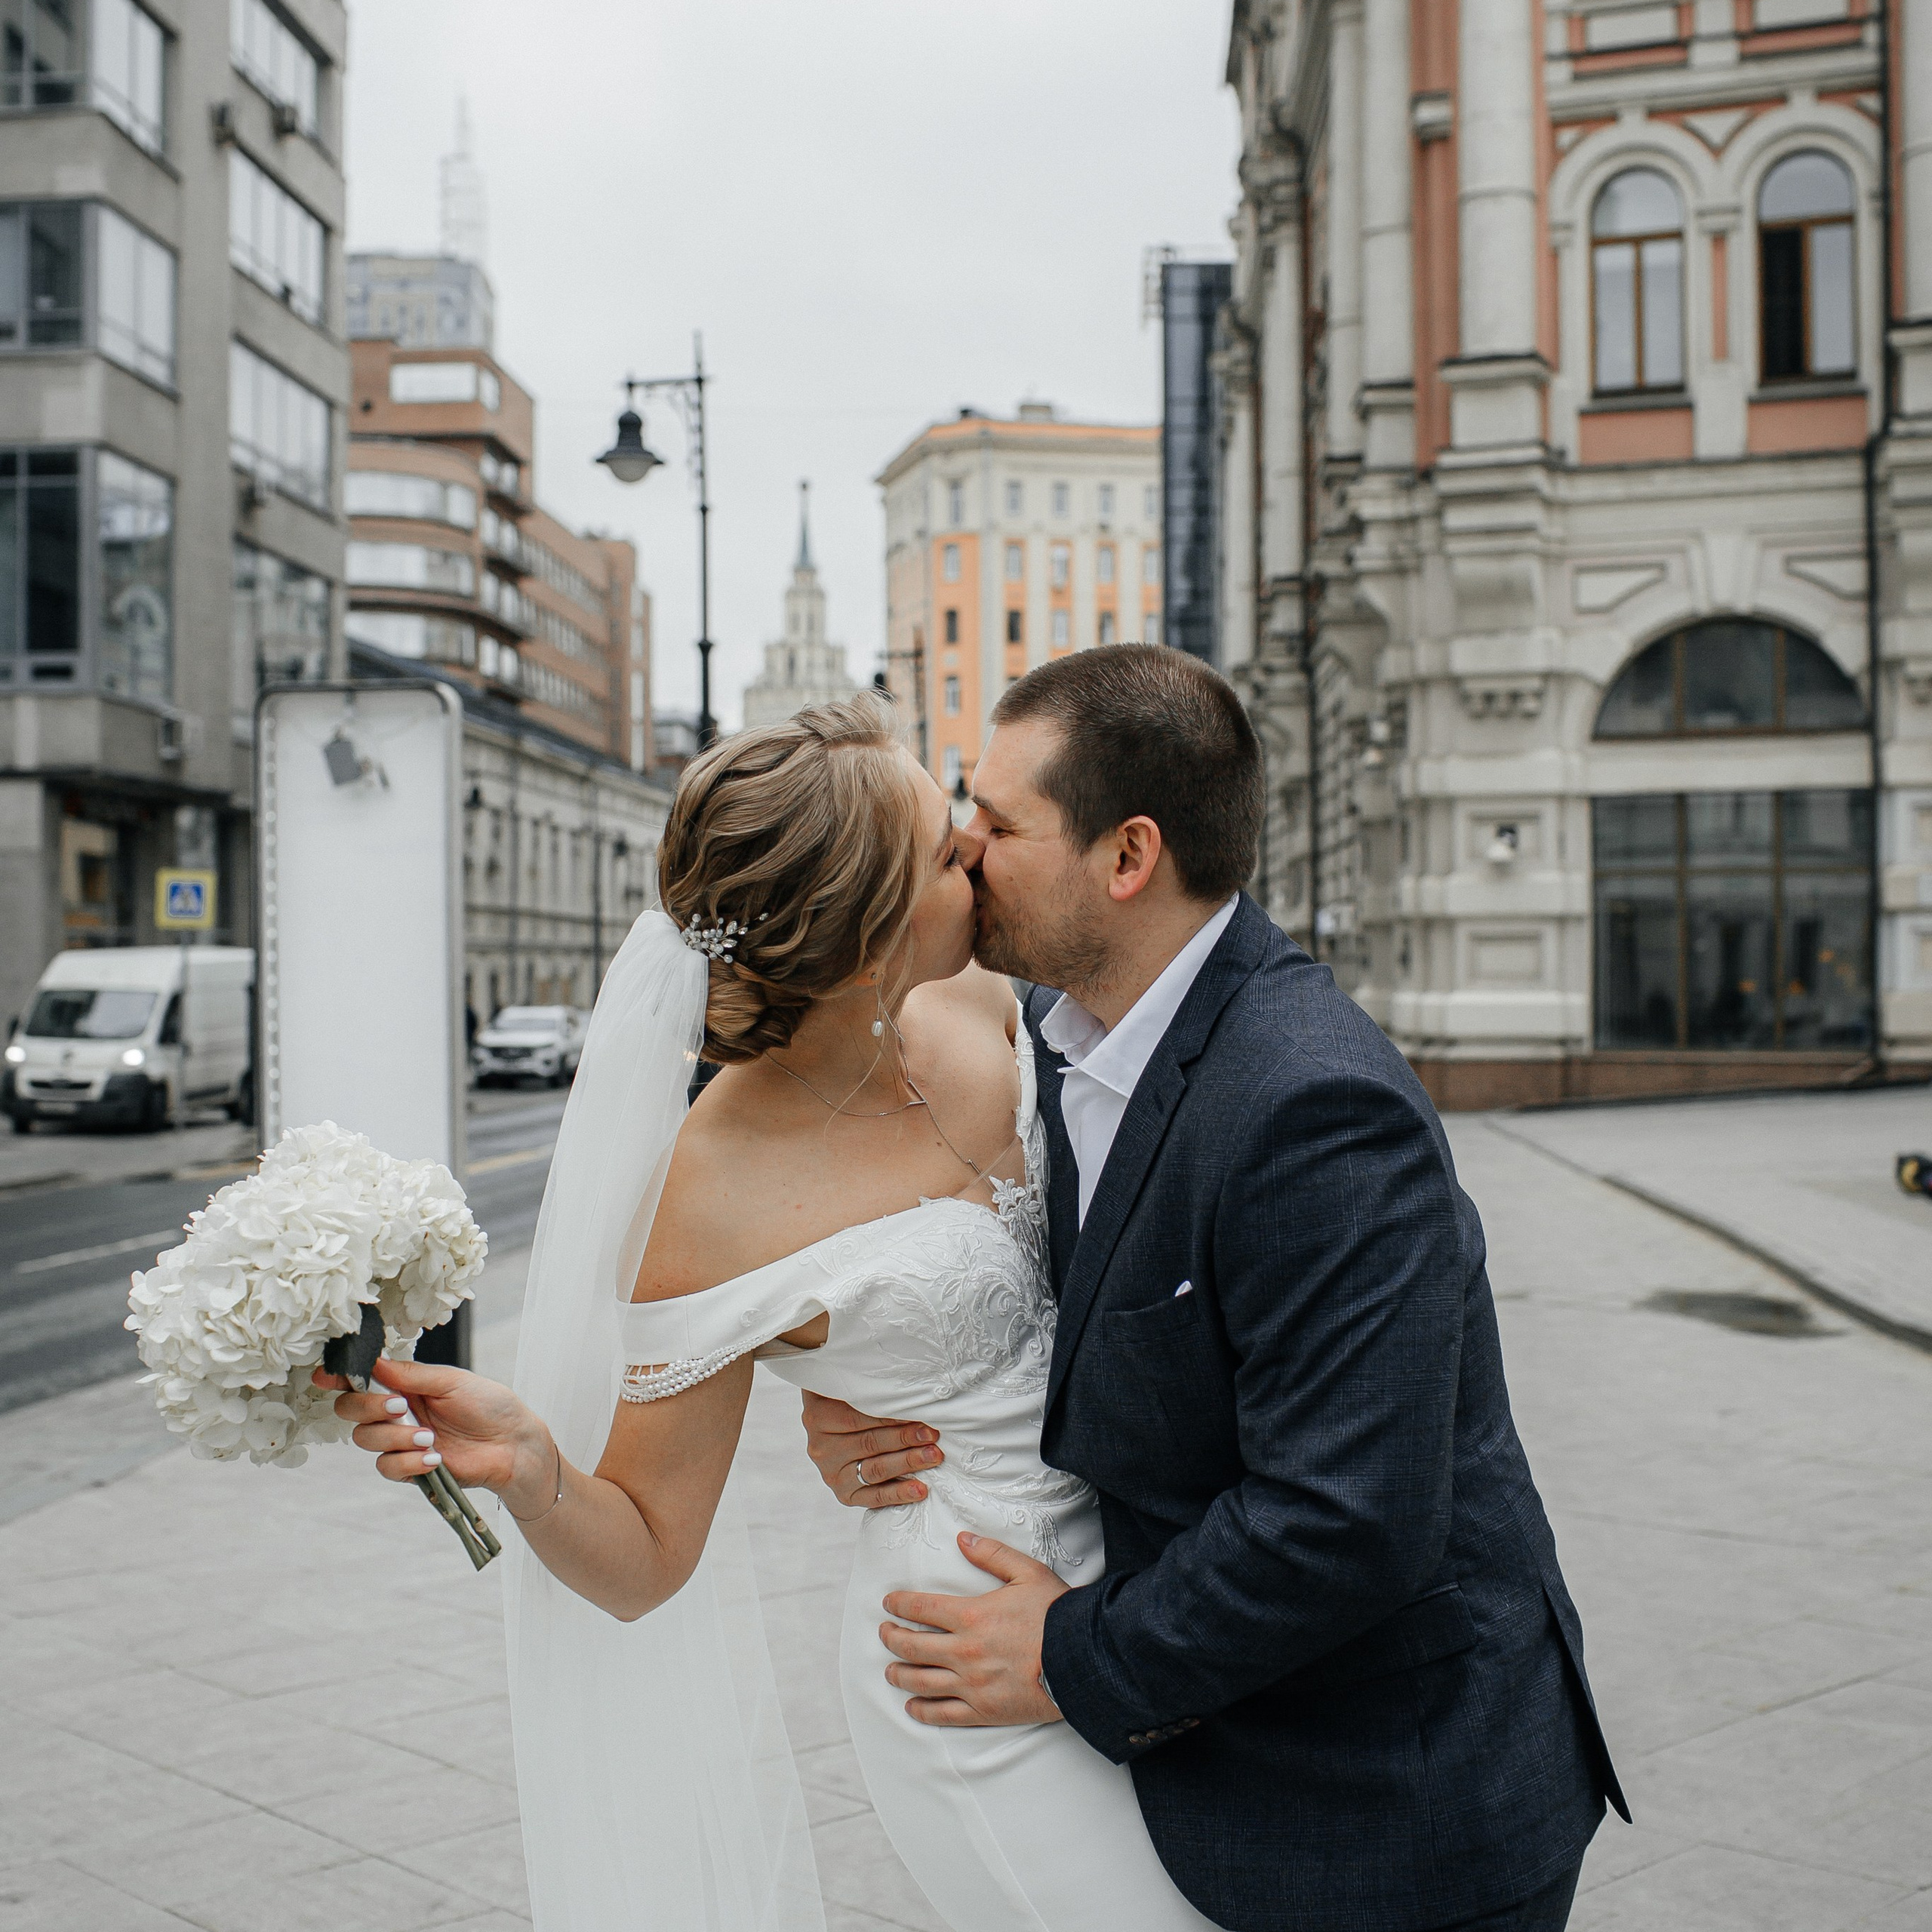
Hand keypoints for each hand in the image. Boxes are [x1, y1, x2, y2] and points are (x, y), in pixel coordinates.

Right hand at [313, 1357, 551, 1508]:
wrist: (513, 1443)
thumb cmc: (489, 1405)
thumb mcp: (452, 1381)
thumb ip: (411, 1375)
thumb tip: (373, 1364)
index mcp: (405, 1385)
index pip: (362, 1380)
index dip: (339, 1378)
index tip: (325, 1377)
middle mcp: (397, 1412)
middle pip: (350, 1410)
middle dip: (367, 1407)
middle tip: (400, 1406)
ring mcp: (401, 1441)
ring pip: (366, 1440)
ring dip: (394, 1437)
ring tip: (429, 1437)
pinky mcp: (411, 1469)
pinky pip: (388, 1467)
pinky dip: (408, 1461)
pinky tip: (435, 1457)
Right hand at [800, 1390, 943, 1507]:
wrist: (836, 1430)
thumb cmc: (849, 1401)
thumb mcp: (849, 1385)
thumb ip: (866, 1384)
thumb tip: (905, 1386)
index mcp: (818, 1416)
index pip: (857, 1417)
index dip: (891, 1416)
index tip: (919, 1412)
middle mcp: (821, 1448)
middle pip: (869, 1444)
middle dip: (905, 1438)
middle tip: (932, 1434)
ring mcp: (831, 1474)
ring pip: (874, 1470)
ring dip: (908, 1462)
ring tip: (933, 1456)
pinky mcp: (845, 1494)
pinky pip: (873, 1498)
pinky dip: (899, 1494)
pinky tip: (920, 1489)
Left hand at [880, 1533, 1068, 1726]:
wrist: (1083, 1659)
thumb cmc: (1057, 1613)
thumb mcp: (1027, 1572)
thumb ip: (991, 1553)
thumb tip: (962, 1538)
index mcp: (971, 1615)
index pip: (920, 1609)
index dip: (899, 1605)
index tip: (888, 1603)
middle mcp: (964, 1652)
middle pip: (912, 1647)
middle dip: (891, 1638)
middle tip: (884, 1633)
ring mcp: (971, 1684)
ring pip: (921, 1681)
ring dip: (899, 1674)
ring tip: (890, 1670)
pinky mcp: (983, 1710)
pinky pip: (943, 1714)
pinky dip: (922, 1711)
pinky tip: (912, 1706)